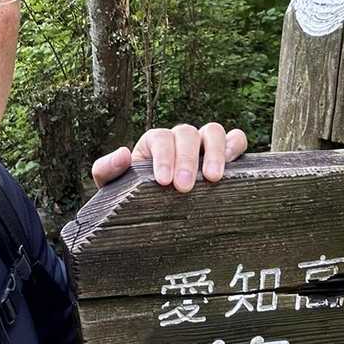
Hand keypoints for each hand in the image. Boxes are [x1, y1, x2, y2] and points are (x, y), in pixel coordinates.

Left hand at [91, 123, 248, 190]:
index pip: (161, 138)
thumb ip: (108, 169)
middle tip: (184, 187)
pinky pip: (235, 140)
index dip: (164, 156)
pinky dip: (236, 146)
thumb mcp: (113, 186)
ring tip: (213, 179)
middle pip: (187, 133)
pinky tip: (233, 166)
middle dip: (187, 159)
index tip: (163, 181)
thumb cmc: (133, 196)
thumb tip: (123, 153)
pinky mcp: (224, 155)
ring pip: (213, 131)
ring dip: (215, 152)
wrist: (151, 212)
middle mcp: (180, 139)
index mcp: (154, 143)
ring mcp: (203, 145)